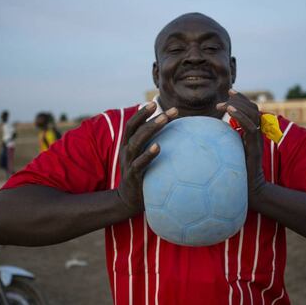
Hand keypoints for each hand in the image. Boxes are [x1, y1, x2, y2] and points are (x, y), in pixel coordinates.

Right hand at [116, 102, 177, 216]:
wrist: (128, 201)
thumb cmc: (143, 176)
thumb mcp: (145, 159)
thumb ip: (154, 146)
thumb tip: (178, 136)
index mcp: (128, 145)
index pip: (133, 125)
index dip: (142, 113)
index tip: (156, 103)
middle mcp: (126, 152)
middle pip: (135, 130)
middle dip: (149, 117)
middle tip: (166, 110)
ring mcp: (128, 163)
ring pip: (136, 143)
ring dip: (150, 129)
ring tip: (165, 119)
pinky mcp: (133, 177)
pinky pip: (139, 164)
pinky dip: (148, 154)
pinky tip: (159, 147)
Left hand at [216, 89, 265, 206]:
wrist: (250, 188)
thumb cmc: (238, 172)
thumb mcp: (229, 151)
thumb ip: (224, 139)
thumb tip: (207, 132)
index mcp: (250, 132)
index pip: (249, 109)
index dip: (240, 98)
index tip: (228, 91)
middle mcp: (256, 132)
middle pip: (253, 107)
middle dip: (239, 98)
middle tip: (227, 94)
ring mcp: (257, 138)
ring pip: (253, 114)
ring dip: (239, 104)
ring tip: (227, 102)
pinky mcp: (255, 145)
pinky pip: (250, 126)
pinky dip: (241, 116)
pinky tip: (230, 111)